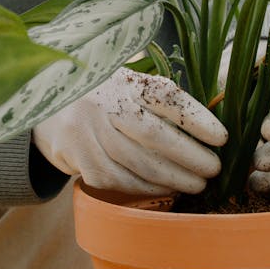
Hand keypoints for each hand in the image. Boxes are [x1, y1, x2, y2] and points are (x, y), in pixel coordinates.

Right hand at [31, 67, 227, 194]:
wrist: (47, 104)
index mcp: (124, 79)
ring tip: (197, 184)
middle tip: (214, 169)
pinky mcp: (79, 160)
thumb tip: (210, 128)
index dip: (197, 119)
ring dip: (172, 179)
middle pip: (153, 135)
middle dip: (189, 157)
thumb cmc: (106, 95)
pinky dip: (146, 188)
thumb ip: (160, 99)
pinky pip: (119, 180)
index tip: (222, 138)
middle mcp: (103, 103)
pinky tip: (166, 189)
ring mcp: (87, 132)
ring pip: (137, 163)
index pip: (166, 98)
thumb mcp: (128, 82)